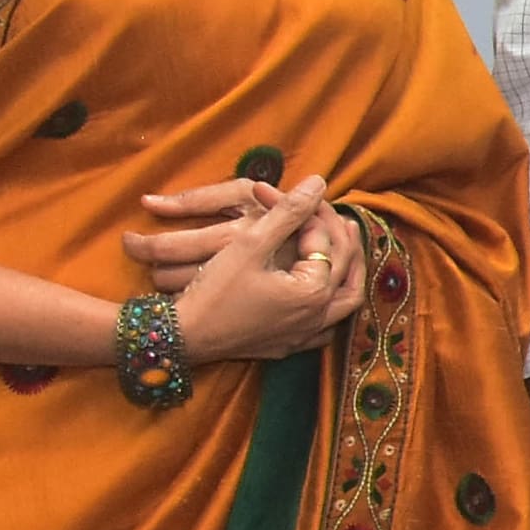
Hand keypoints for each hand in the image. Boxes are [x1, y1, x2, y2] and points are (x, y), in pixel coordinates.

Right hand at [129, 179, 363, 359]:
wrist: (182, 337)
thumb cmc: (214, 290)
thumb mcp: (250, 244)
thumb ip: (288, 212)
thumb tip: (318, 183)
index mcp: (314, 289)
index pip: (324, 241)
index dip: (309, 214)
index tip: (291, 199)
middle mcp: (318, 315)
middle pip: (345, 269)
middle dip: (340, 238)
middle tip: (335, 217)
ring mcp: (305, 334)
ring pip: (346, 301)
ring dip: (348, 272)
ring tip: (344, 248)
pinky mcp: (288, 346)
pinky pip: (326, 327)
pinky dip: (332, 306)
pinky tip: (325, 296)